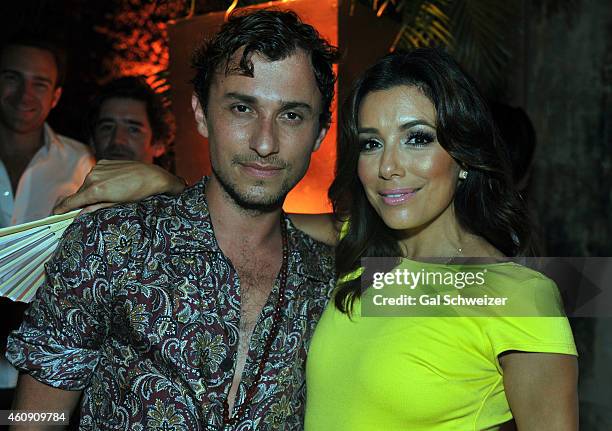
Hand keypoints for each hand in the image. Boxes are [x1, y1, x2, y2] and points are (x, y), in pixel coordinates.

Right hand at [53, 160, 185, 214]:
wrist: (153, 176)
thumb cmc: (139, 193)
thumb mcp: (118, 205)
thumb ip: (96, 209)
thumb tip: (79, 216)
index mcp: (96, 189)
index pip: (72, 201)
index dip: (62, 209)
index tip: (55, 214)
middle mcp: (93, 176)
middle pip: (79, 193)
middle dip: (82, 201)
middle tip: (89, 209)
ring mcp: (98, 167)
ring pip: (87, 184)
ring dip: (91, 190)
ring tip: (108, 195)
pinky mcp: (104, 161)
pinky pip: (95, 174)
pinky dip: (98, 181)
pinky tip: (111, 184)